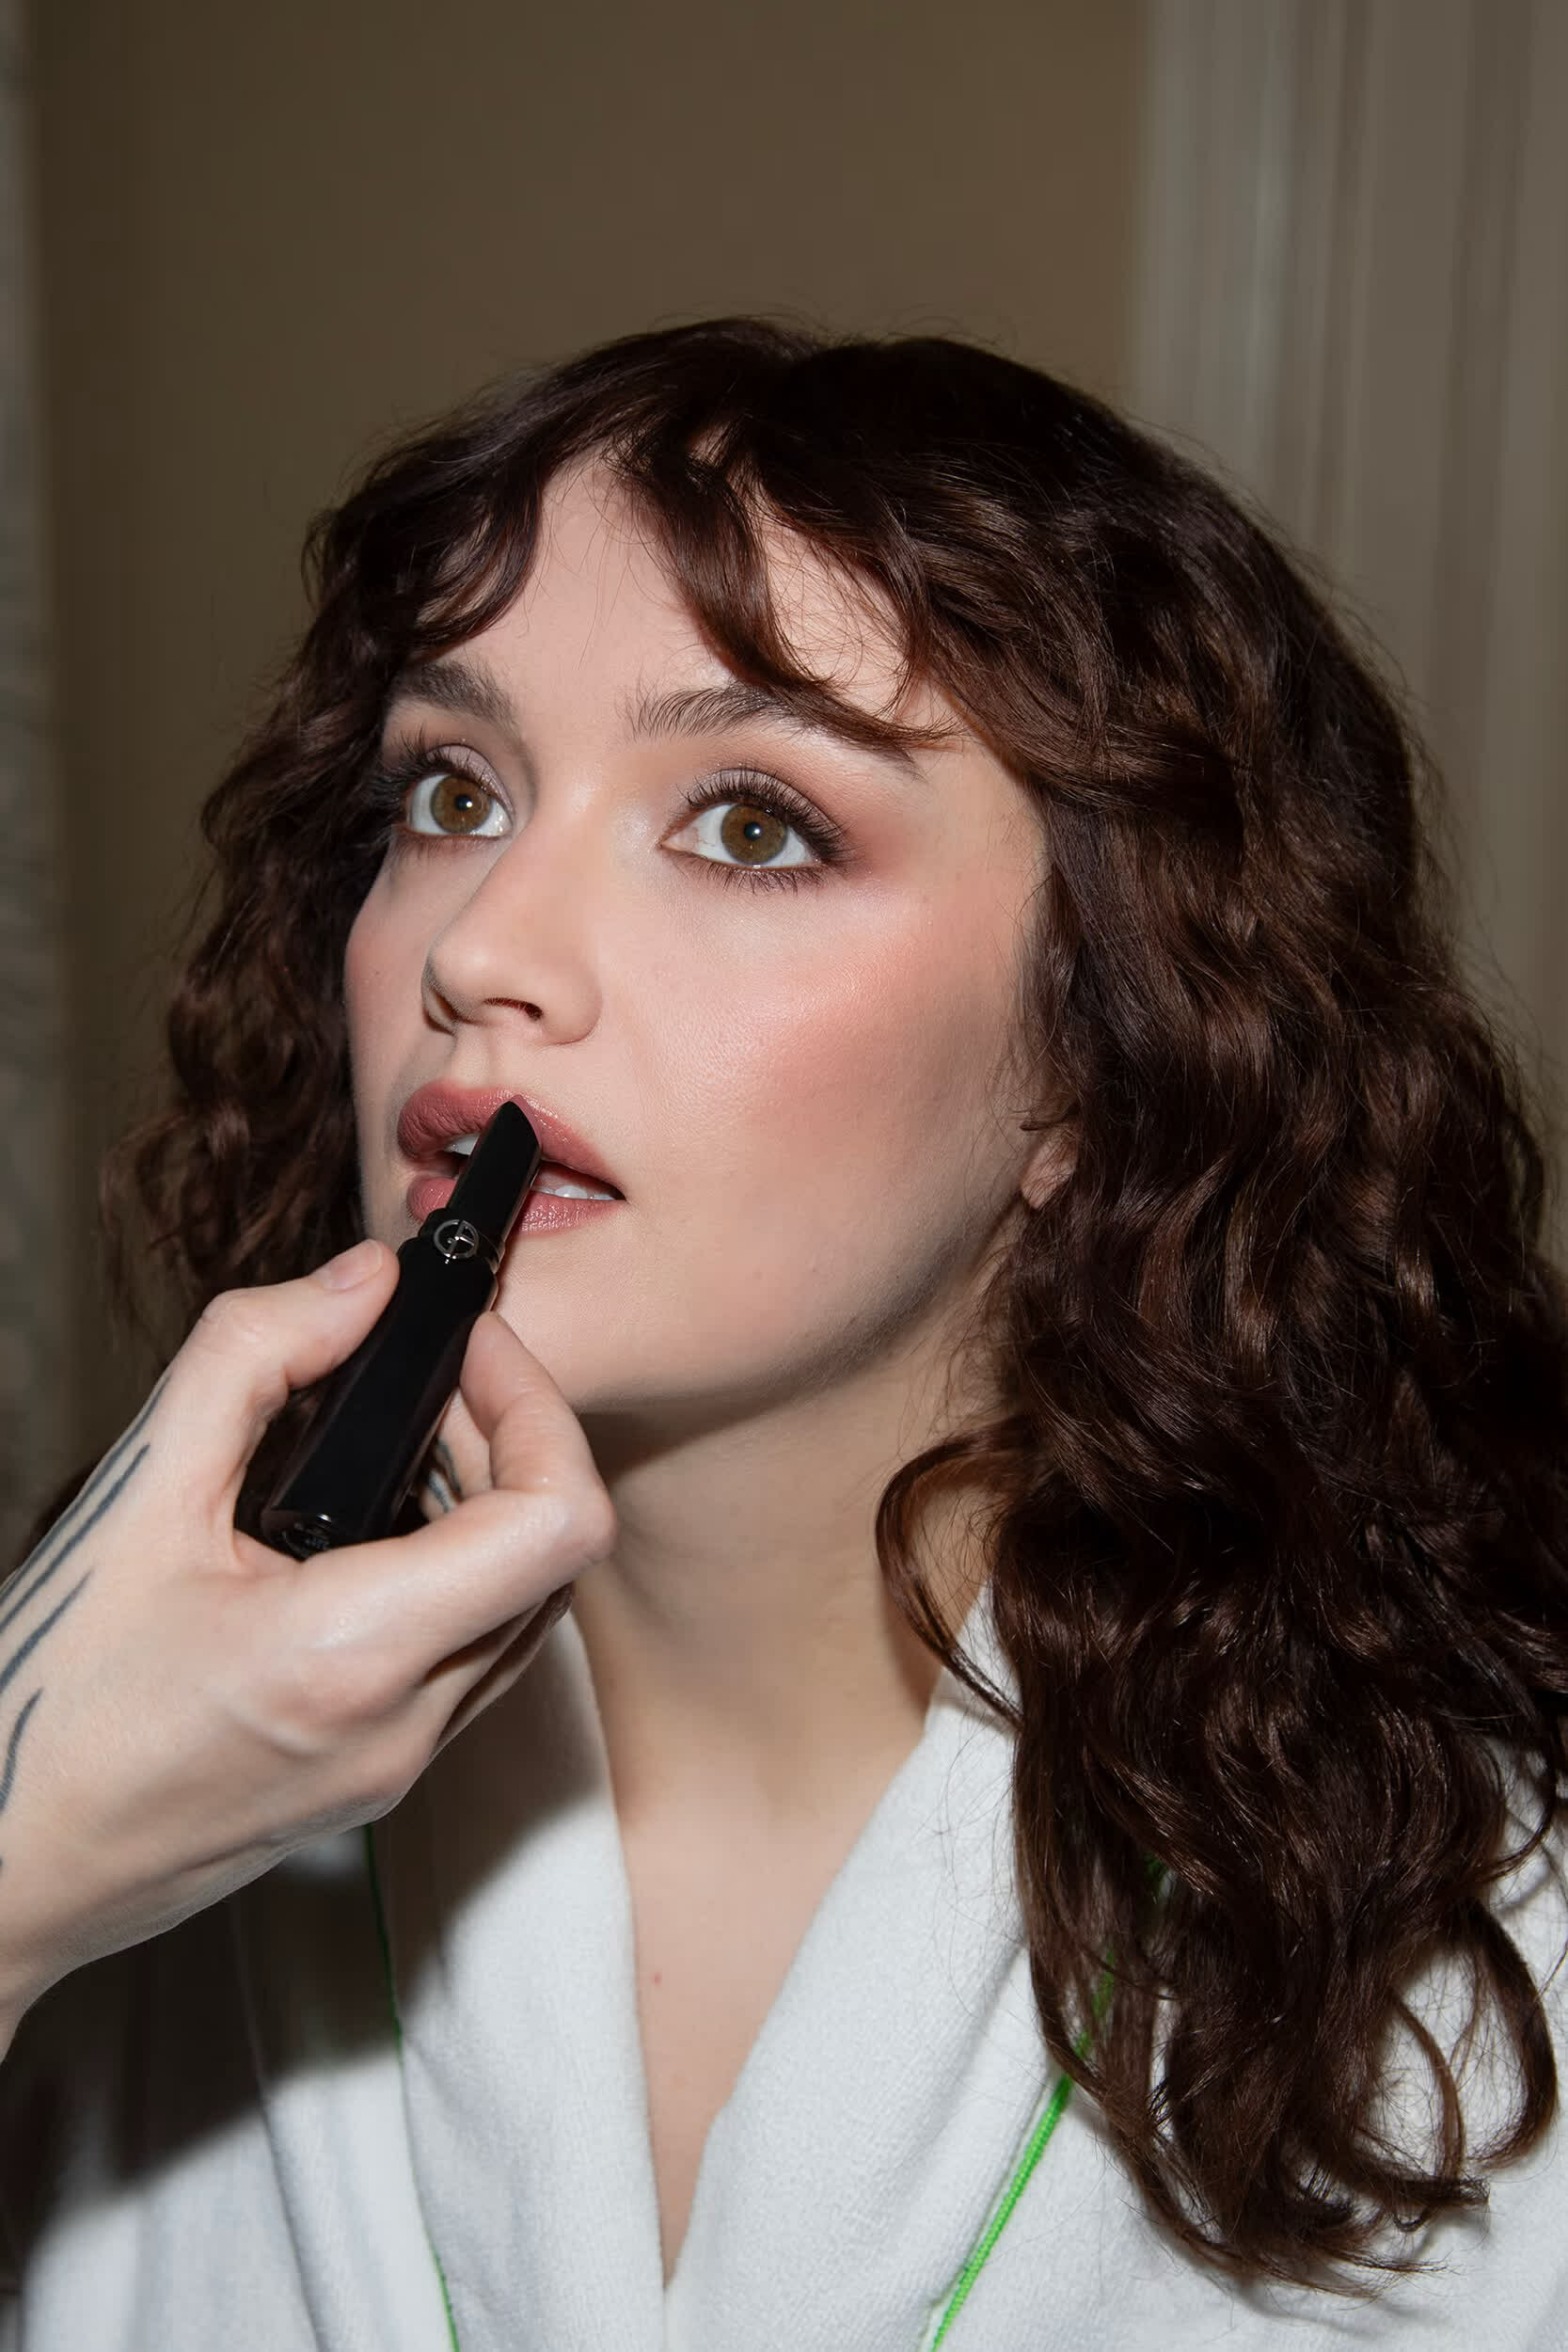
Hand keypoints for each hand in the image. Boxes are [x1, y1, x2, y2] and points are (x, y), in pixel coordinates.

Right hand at [0, 1238, 613, 2045]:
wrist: (4, 1863)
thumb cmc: (47, 1701)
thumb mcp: (134, 1497)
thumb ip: (253, 1358)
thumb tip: (363, 1282)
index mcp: (352, 1655)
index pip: (556, 1521)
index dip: (538, 1407)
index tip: (475, 1350)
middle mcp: (403, 1724)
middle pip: (557, 1559)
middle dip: (518, 1443)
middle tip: (433, 1385)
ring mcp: (401, 1766)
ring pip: (527, 1614)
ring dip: (497, 1511)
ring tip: (402, 1445)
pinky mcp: (381, 1782)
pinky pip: (477, 1662)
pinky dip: (463, 1577)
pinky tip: (372, 1531)